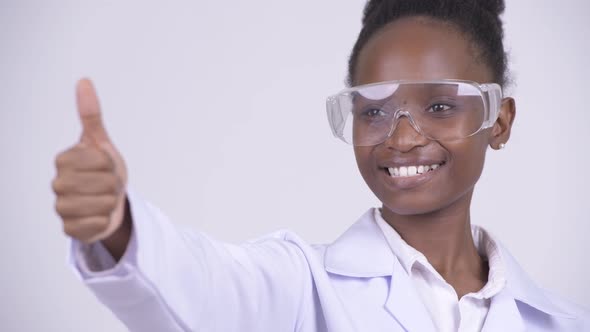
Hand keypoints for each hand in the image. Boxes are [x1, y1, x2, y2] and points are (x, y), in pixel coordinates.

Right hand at [53, 79, 128, 246]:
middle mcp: (57, 184)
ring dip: (111, 202)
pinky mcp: (69, 230)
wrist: (111, 201)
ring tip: (104, 199)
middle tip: (107, 184)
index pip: (101, 160)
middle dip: (114, 184)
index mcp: (64, 160)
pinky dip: (105, 221)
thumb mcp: (101, 142)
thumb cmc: (104, 170)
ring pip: (103, 204)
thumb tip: (84, 81)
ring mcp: (61, 208)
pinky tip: (99, 216)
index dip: (111, 164)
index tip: (105, 165)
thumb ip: (91, 115)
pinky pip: (97, 225)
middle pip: (104, 183)